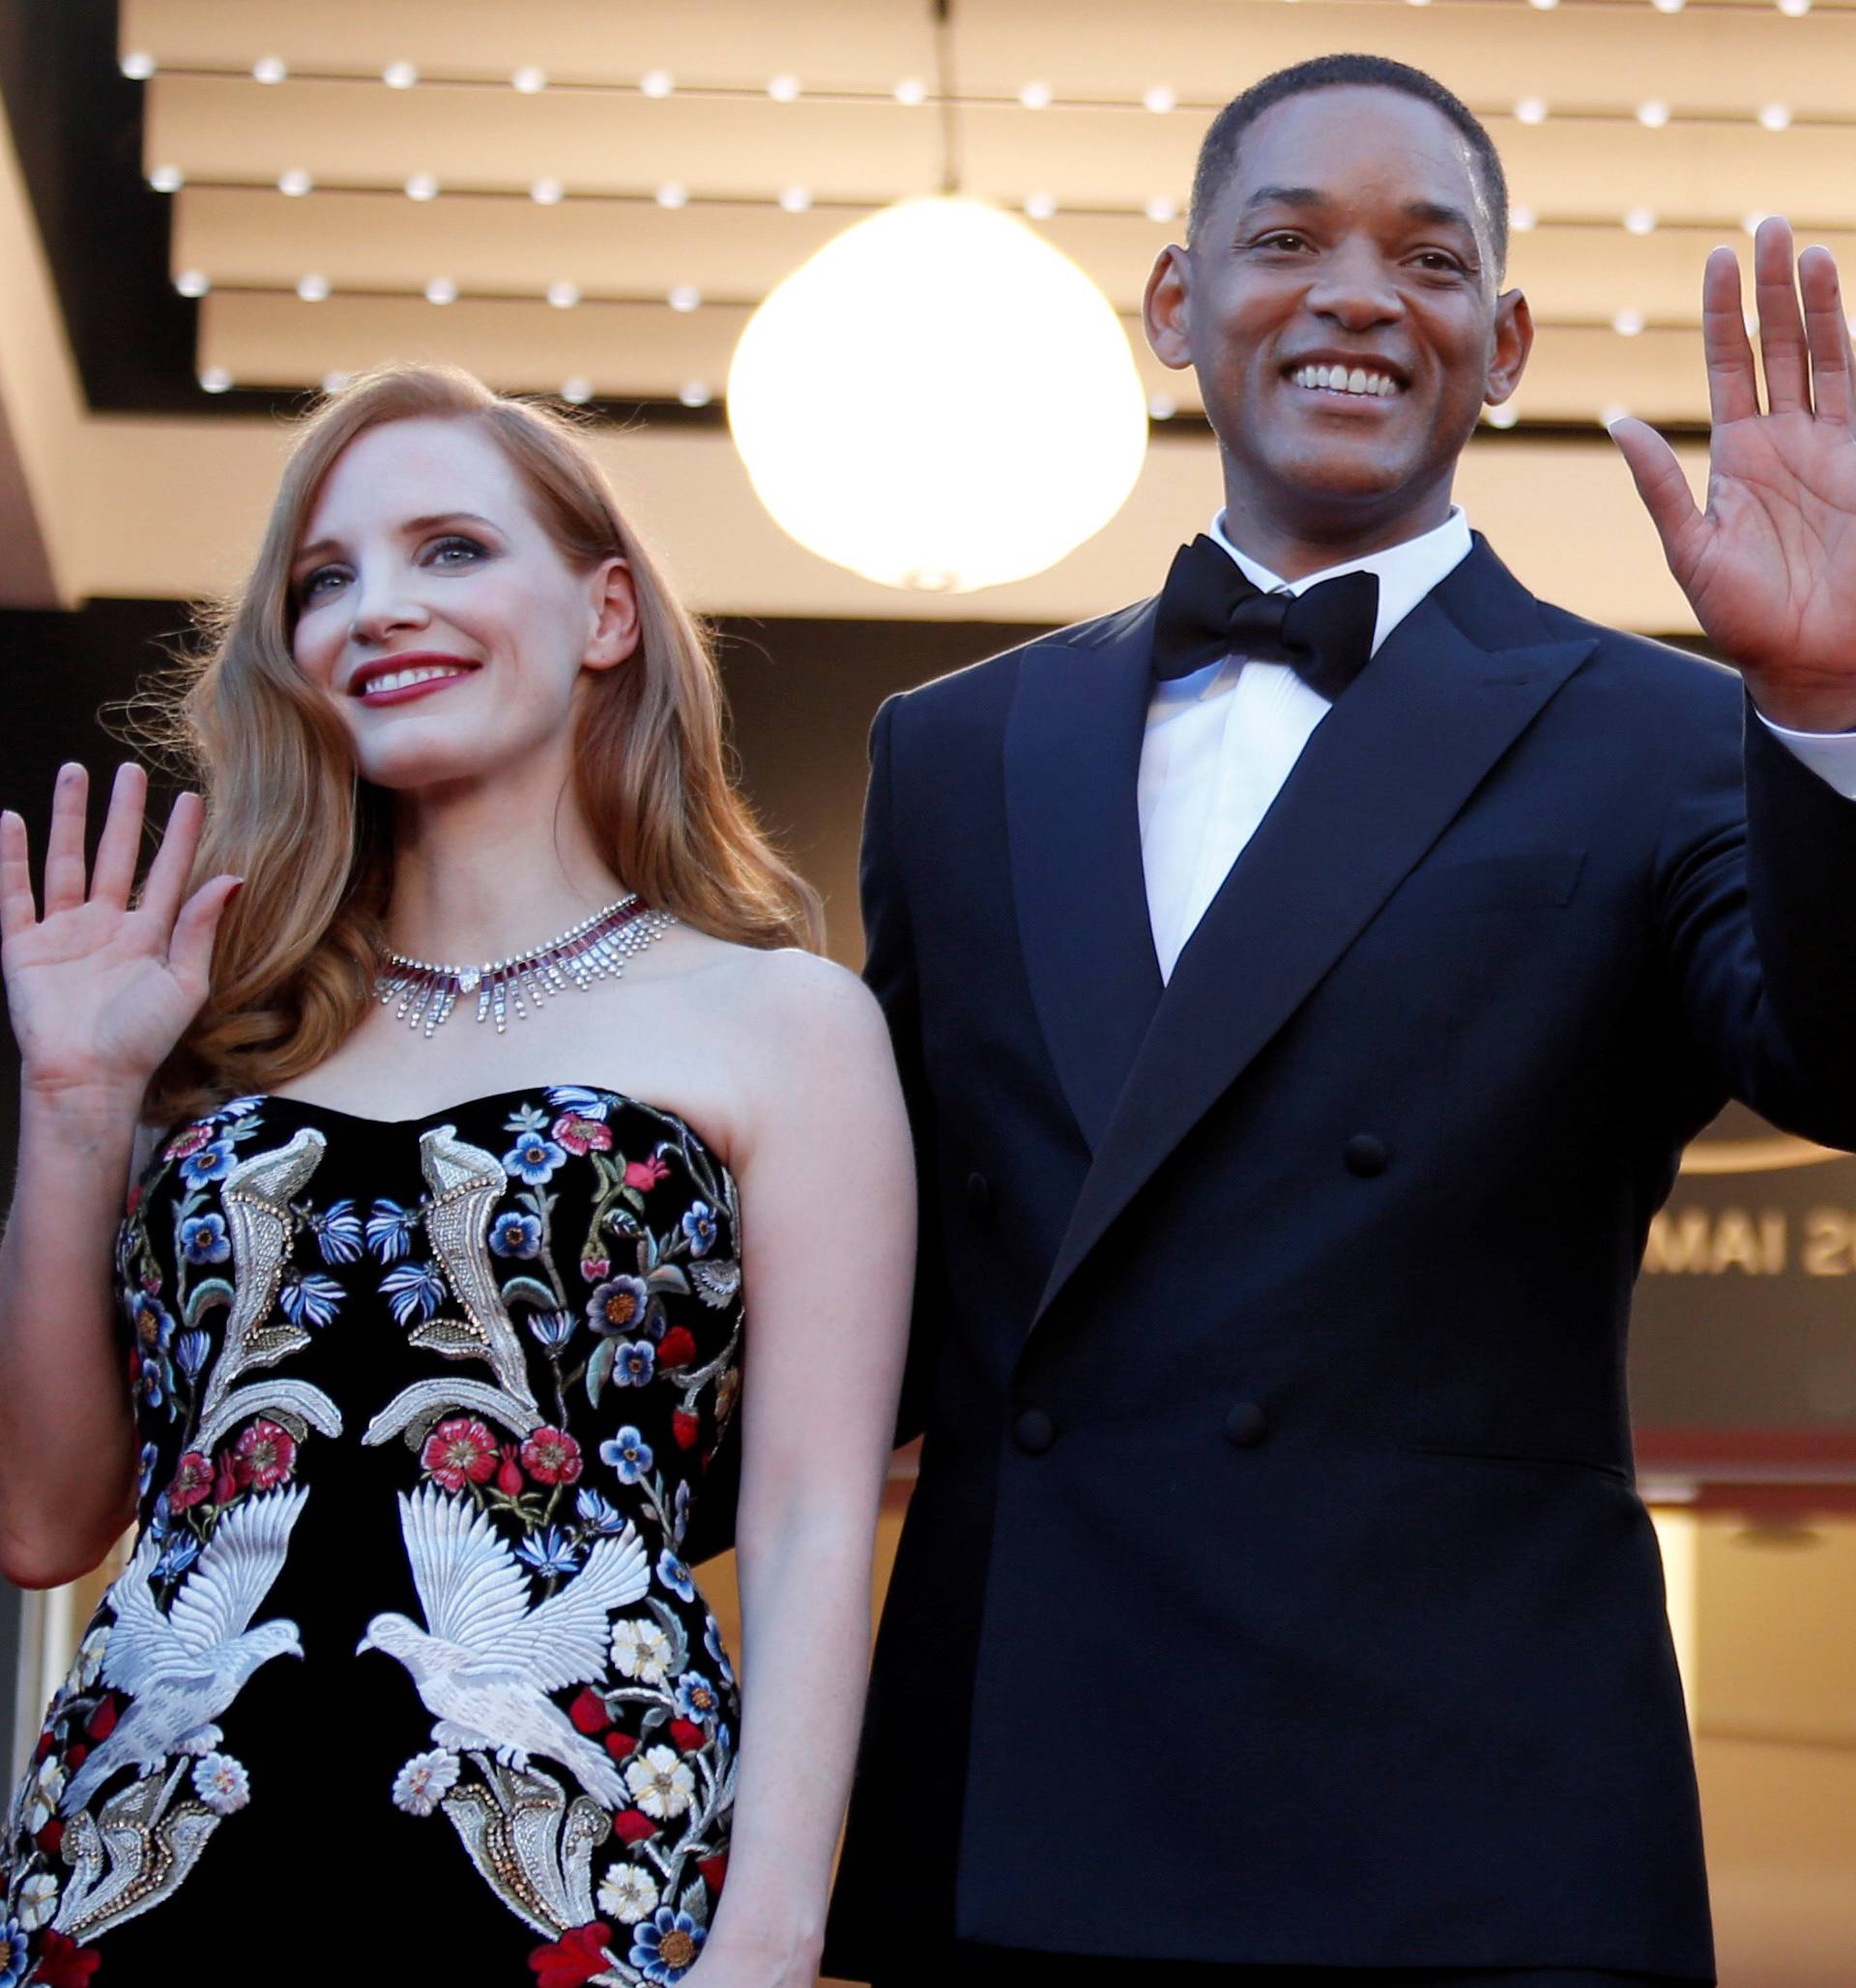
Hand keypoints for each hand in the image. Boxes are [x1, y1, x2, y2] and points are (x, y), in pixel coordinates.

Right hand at [0, 762, 240, 1102]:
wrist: (89, 1078)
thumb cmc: (142, 1040)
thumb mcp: (185, 982)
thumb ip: (202, 927)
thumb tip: (233, 877)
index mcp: (149, 937)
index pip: (167, 874)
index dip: (179, 837)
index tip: (192, 799)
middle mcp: (106, 928)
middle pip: (115, 855)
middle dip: (122, 812)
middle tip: (129, 769)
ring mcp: (64, 934)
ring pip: (66, 861)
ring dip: (69, 818)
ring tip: (74, 773)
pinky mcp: (25, 946)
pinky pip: (16, 893)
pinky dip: (11, 857)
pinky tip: (11, 820)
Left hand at [1612, 217, 1855, 732]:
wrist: (1812, 660)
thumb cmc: (1747, 618)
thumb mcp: (1690, 550)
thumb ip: (1660, 483)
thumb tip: (1617, 421)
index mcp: (1739, 455)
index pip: (1732, 363)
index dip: (1727, 311)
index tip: (1719, 256)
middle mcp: (1787, 440)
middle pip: (1781, 343)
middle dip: (1775, 285)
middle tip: (1767, 223)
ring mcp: (1834, 446)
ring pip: (1828, 353)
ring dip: (1820, 301)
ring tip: (1808, 245)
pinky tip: (1848, 305)